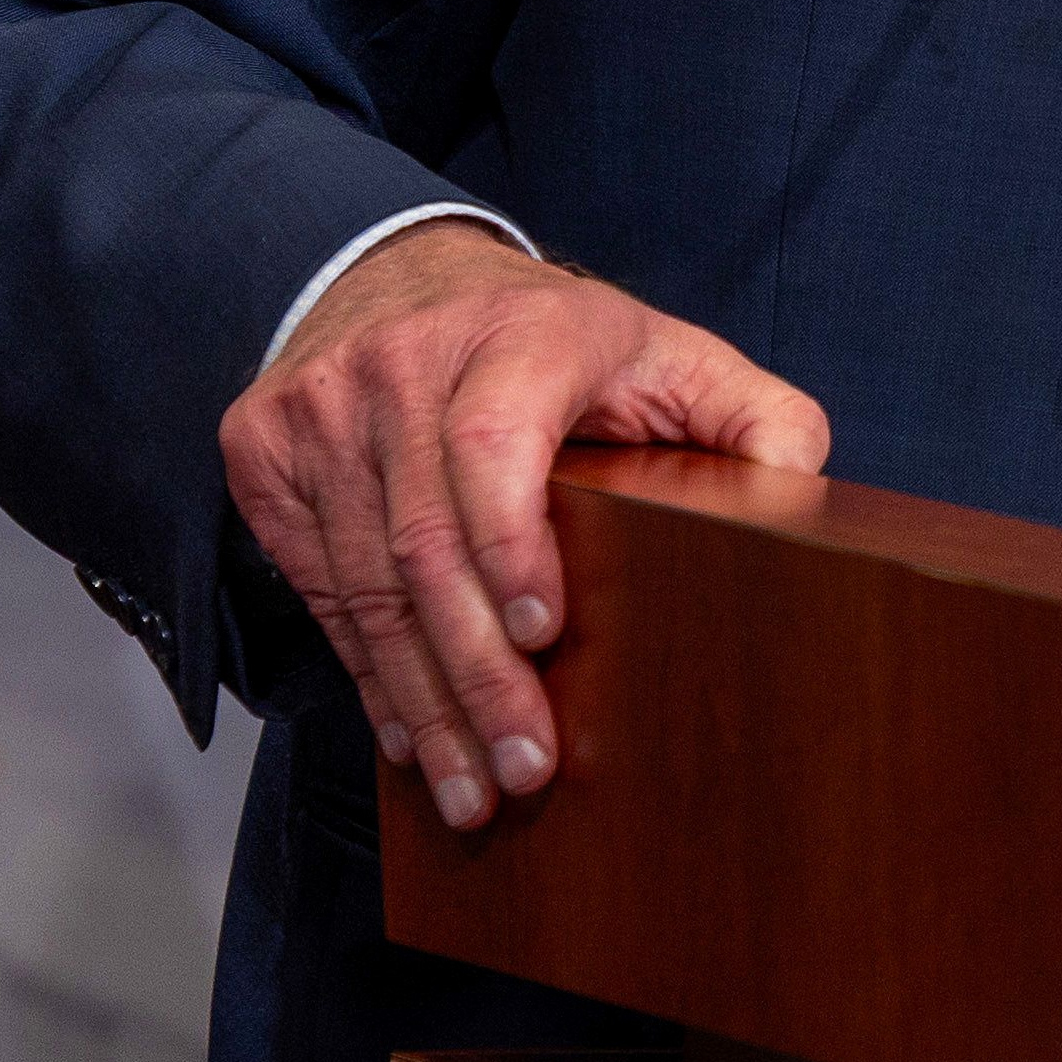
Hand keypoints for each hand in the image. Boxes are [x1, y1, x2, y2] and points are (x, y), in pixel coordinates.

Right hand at [218, 223, 829, 831]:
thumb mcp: (669, 353)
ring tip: (471, 789)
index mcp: (520, 331)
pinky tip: (412, 734)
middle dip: (477, 674)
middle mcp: (402, 360)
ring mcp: (321, 405)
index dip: (509, 540)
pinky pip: (316, 585)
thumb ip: (754, 417)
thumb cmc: (551, 340)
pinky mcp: (263, 448)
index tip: (544, 634)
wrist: (390, 272)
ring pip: (365, 581)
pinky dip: (365, 671)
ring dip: (421, 699)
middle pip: (425, 539)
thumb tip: (798, 497)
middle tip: (524, 770)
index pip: (490, 437)